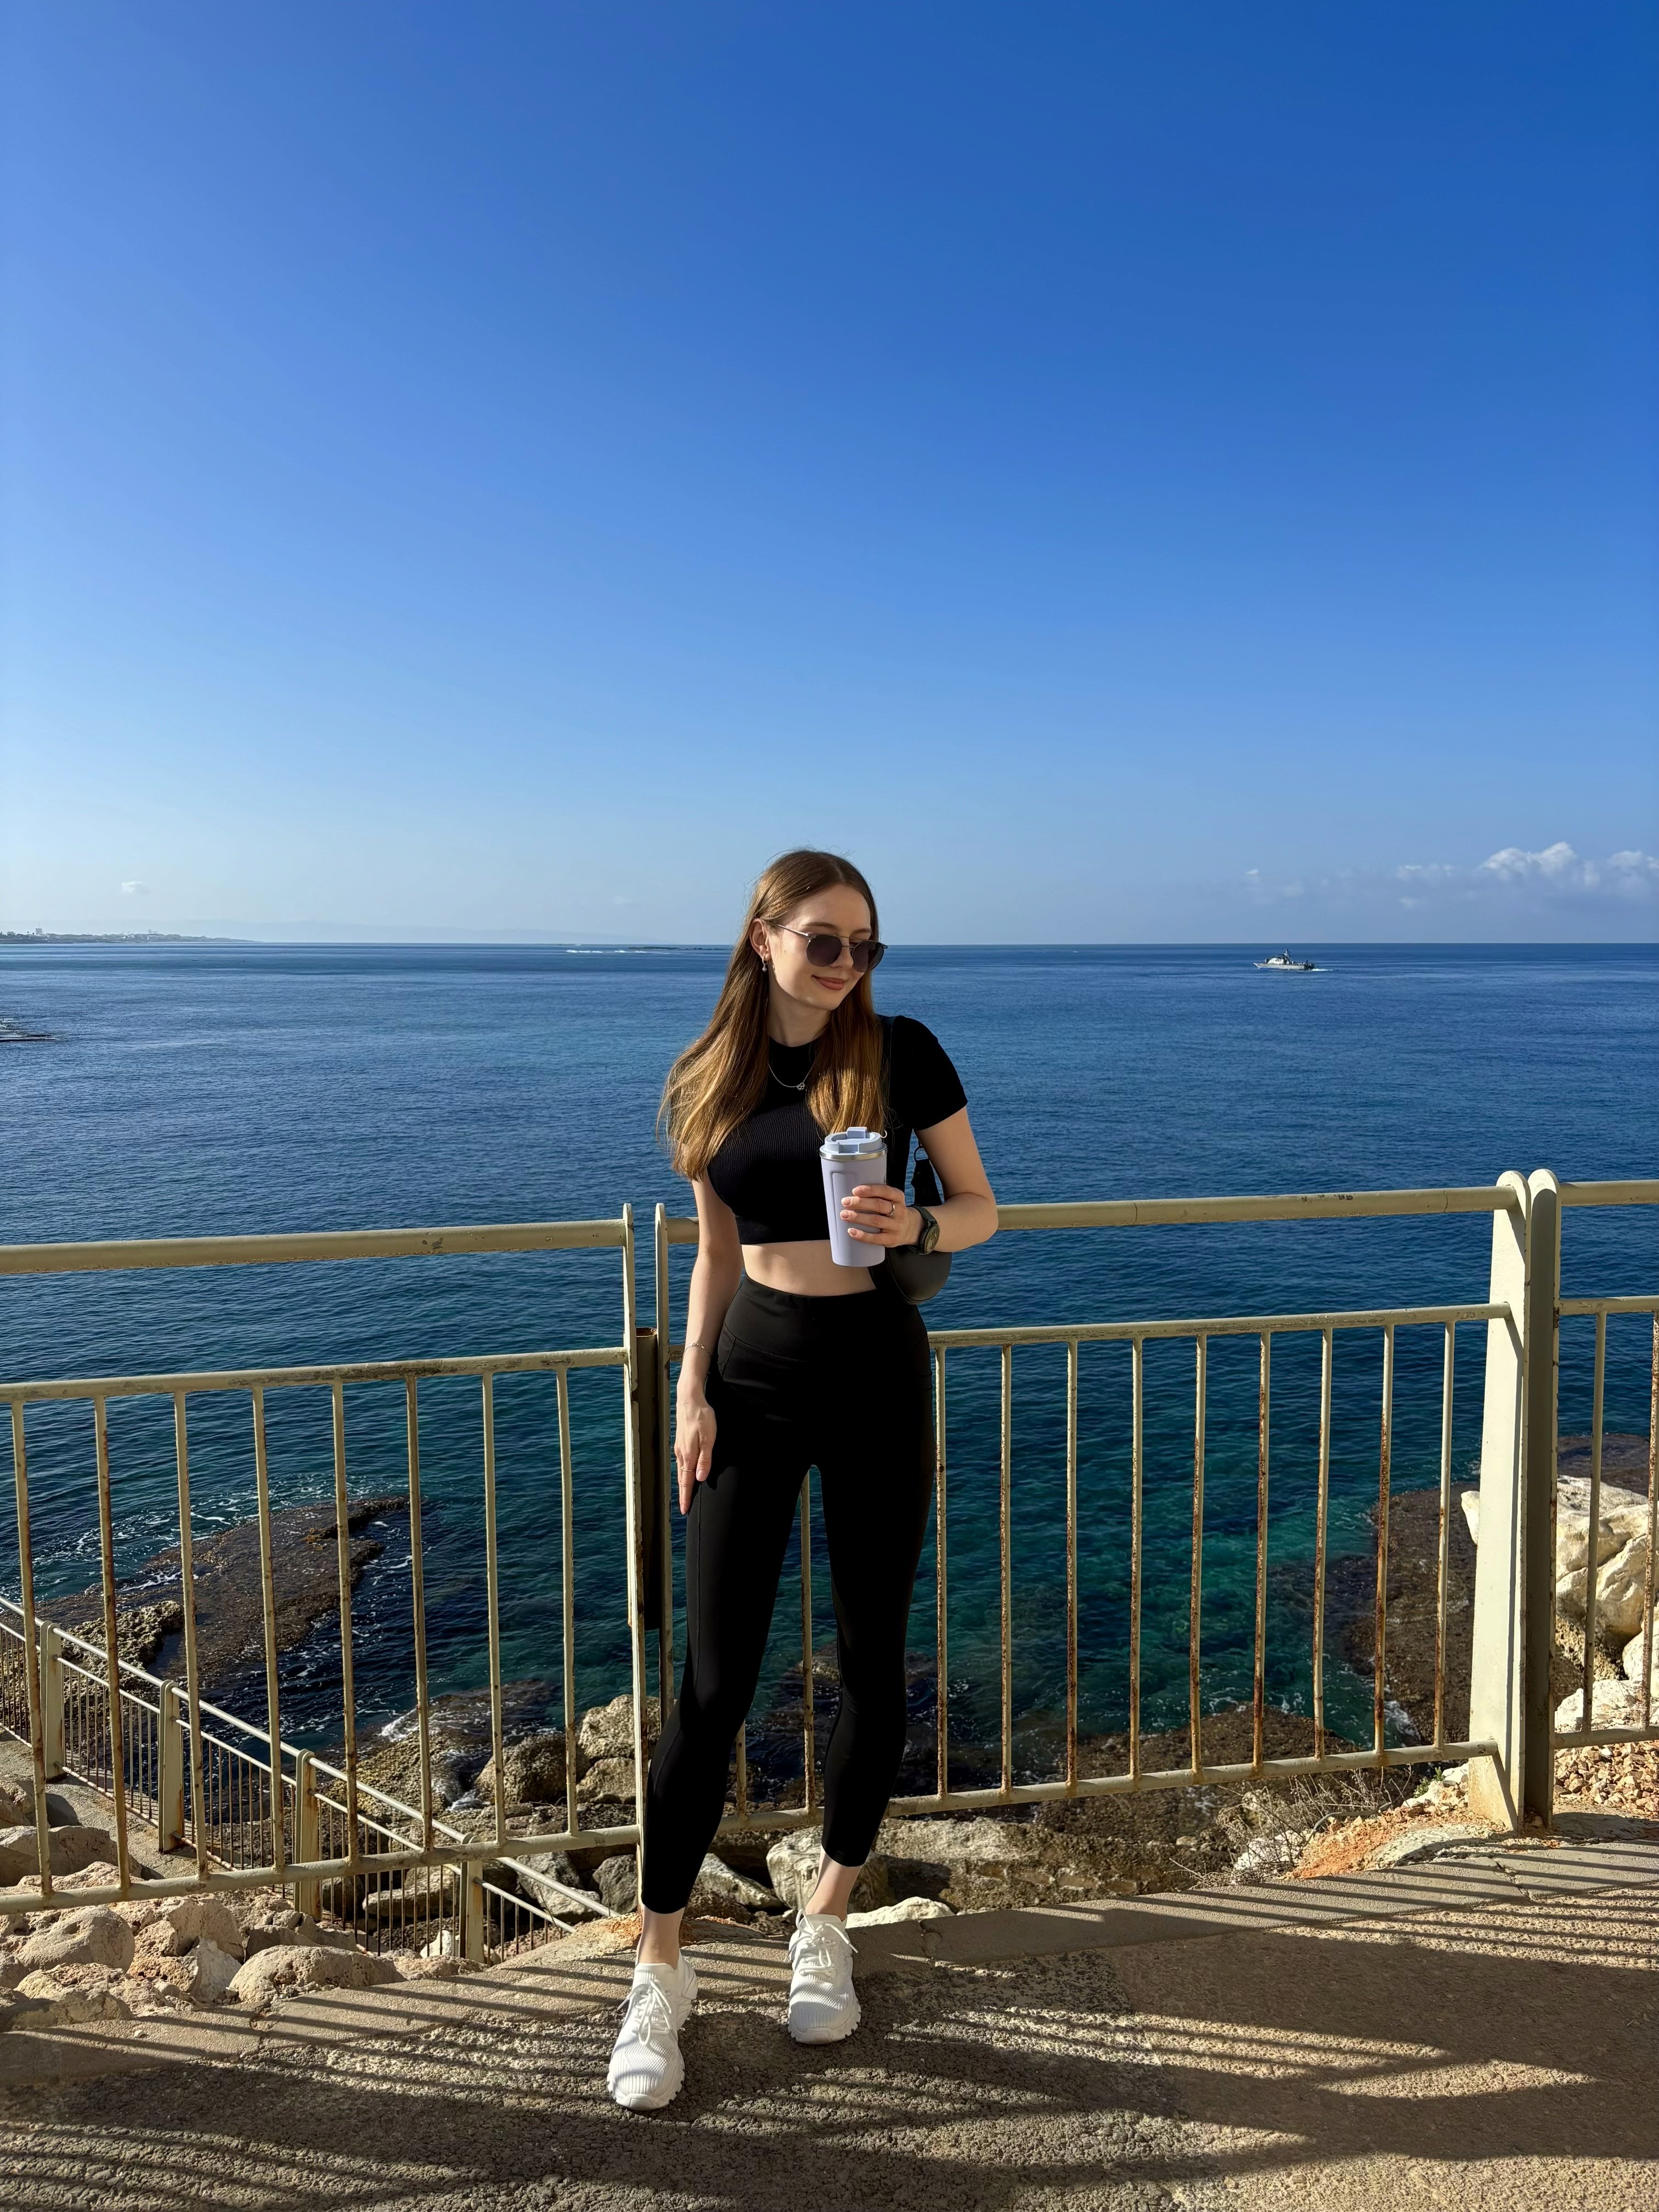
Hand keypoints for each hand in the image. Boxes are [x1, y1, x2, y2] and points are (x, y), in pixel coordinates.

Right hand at [674, 1391, 716, 1512]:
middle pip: (682, 1479)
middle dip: (683, 1494)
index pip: (687, 1481)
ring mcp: (679, 1448)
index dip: (686, 1497)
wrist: (689, 1400)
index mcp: (688, 1455)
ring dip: (683, 1484)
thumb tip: (700, 1477)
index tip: (684, 1510)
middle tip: (683, 1508)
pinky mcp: (680, 1442)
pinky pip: (681, 1463)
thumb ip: (705, 1459)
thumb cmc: (701, 1417)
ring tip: (684, 1495)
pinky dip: (682, 1473)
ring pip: (681, 1471)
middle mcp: (681, 1454)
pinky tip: (685, 1474)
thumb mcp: (708, 1438)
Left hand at [840, 1182, 920, 1248]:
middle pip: (879, 1205)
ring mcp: (896, 1226)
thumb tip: (852, 1195)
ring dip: (858, 1217)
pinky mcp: (892, 1239)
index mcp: (898, 1197)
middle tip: (845, 1202)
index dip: (870, 1190)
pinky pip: (876, 1238)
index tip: (855, 1190)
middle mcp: (899, 1211)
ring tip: (844, 1215)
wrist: (911, 1228)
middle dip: (860, 1203)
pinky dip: (862, 1235)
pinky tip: (851, 1231)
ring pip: (876, 1220)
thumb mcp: (892, 1200)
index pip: (885, 1191)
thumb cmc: (894, 1211)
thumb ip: (878, 1196)